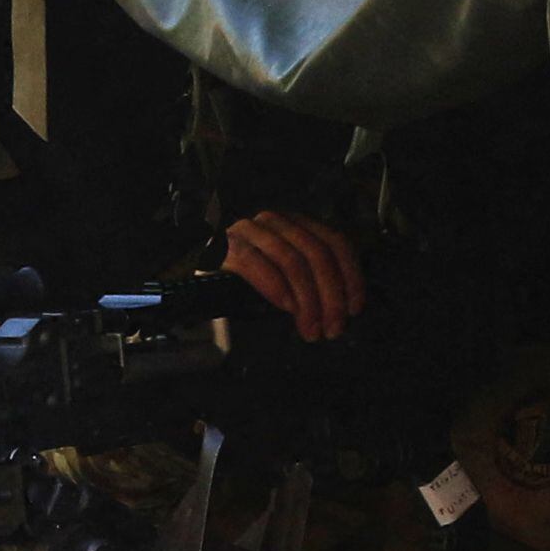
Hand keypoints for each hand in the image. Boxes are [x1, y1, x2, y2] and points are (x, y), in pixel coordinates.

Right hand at [216, 210, 368, 344]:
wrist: (195, 273)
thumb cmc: (247, 280)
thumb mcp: (287, 274)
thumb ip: (312, 279)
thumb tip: (341, 309)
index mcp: (297, 224)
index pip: (335, 242)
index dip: (351, 276)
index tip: (354, 308)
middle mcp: (276, 221)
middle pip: (317, 254)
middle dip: (331, 296)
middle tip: (332, 328)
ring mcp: (250, 230)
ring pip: (292, 261)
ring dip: (307, 300)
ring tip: (310, 328)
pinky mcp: (227, 246)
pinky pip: (257, 264)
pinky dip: (277, 288)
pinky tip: (287, 308)